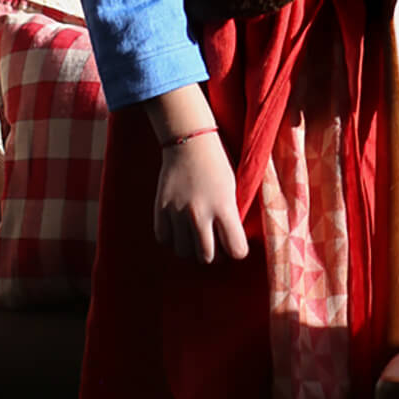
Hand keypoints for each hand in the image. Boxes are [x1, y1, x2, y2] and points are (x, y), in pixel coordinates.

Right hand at [143, 84, 248, 263]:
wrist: (189, 141)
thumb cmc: (216, 164)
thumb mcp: (232, 188)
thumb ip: (231, 216)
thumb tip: (232, 245)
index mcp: (224, 206)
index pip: (236, 249)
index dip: (238, 250)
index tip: (235, 244)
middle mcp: (200, 213)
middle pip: (207, 257)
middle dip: (214, 254)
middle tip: (215, 243)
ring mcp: (177, 212)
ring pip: (184, 252)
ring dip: (191, 249)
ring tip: (196, 236)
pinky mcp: (161, 208)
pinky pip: (164, 240)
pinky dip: (172, 239)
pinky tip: (179, 229)